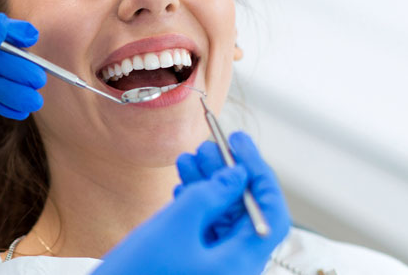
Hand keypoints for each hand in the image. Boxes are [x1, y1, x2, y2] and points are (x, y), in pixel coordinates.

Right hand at [94, 133, 290, 274]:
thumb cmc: (138, 274)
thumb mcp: (175, 225)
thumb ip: (210, 195)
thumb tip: (236, 176)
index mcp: (240, 265)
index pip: (269, 213)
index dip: (259, 174)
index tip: (240, 144)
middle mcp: (232, 269)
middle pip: (245, 214)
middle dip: (228, 176)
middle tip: (210, 146)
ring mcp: (212, 269)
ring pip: (222, 220)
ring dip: (208, 186)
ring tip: (189, 158)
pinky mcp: (192, 267)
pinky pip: (204, 232)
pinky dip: (195, 205)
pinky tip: (181, 186)